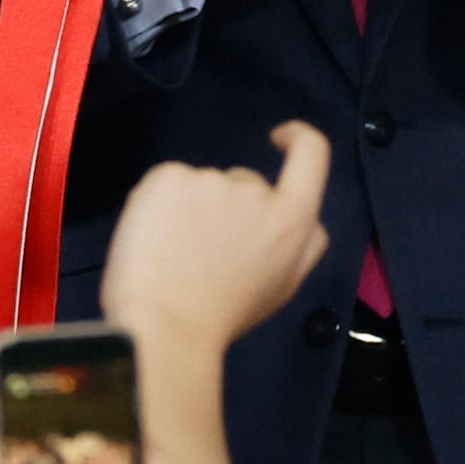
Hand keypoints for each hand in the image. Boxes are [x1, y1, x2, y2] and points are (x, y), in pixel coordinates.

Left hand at [98, 122, 333, 358]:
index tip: (279, 137)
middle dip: (228, 208)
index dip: (299, 137)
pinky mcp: (169, 177)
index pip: (312, 153)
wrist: (165, 326)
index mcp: (294, 219)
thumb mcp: (283, 285)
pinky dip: (159, 204)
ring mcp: (210, 180)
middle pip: (244, 182)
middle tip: (203, 253)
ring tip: (174, 256)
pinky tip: (153, 240)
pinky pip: (168, 182)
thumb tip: (308, 218)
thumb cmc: (224, 315)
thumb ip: (303, 245)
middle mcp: (256, 191)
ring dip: (190, 208)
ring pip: (201, 186)